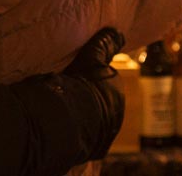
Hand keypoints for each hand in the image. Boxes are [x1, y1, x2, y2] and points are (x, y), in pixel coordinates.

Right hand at [62, 28, 124, 159]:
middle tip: (68, 95)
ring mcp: (107, 133)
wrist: (72, 118)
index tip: (76, 81)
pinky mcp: (96, 149)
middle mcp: (117, 115)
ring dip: (83, 117)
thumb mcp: (92, 58)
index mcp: (117, 93)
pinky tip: (65, 127)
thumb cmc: (82, 84)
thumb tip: (118, 32)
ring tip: (63, 111)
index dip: (89, 82)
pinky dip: (78, 133)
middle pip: (100, 104)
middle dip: (88, 101)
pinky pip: (87, 138)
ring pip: (94, 122)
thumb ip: (104, 45)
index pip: (105, 86)